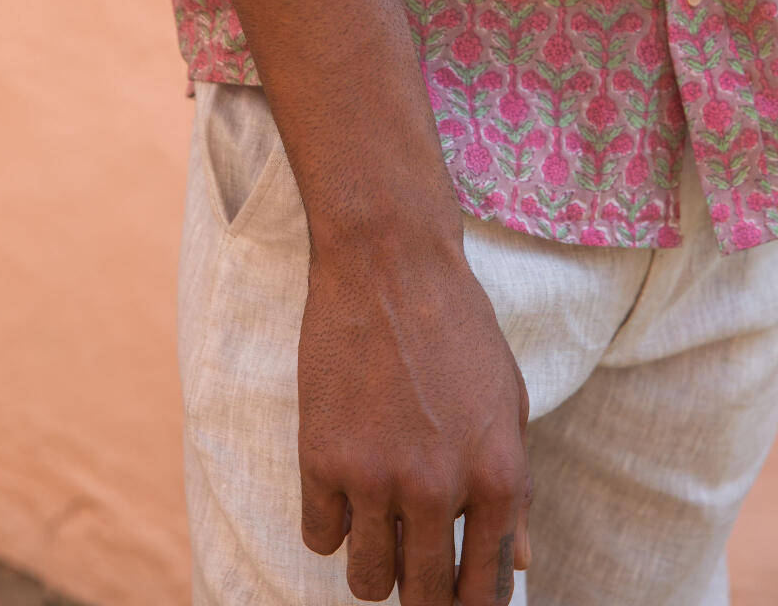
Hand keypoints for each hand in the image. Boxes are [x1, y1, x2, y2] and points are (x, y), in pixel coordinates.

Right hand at [298, 238, 531, 605]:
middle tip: (414, 568)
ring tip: (378, 526)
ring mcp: (376, 476)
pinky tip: (343, 488)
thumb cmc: (457, 325)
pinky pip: (320, 536)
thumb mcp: (509, 401)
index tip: (456, 601)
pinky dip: (331, 523)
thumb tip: (517, 563)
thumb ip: (514, 488)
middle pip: (424, 596)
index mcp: (498, 476)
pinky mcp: (321, 457)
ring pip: (367, 580)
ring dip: (374, 565)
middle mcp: (439, 488)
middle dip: (422, 593)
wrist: (389, 264)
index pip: (487, 589)